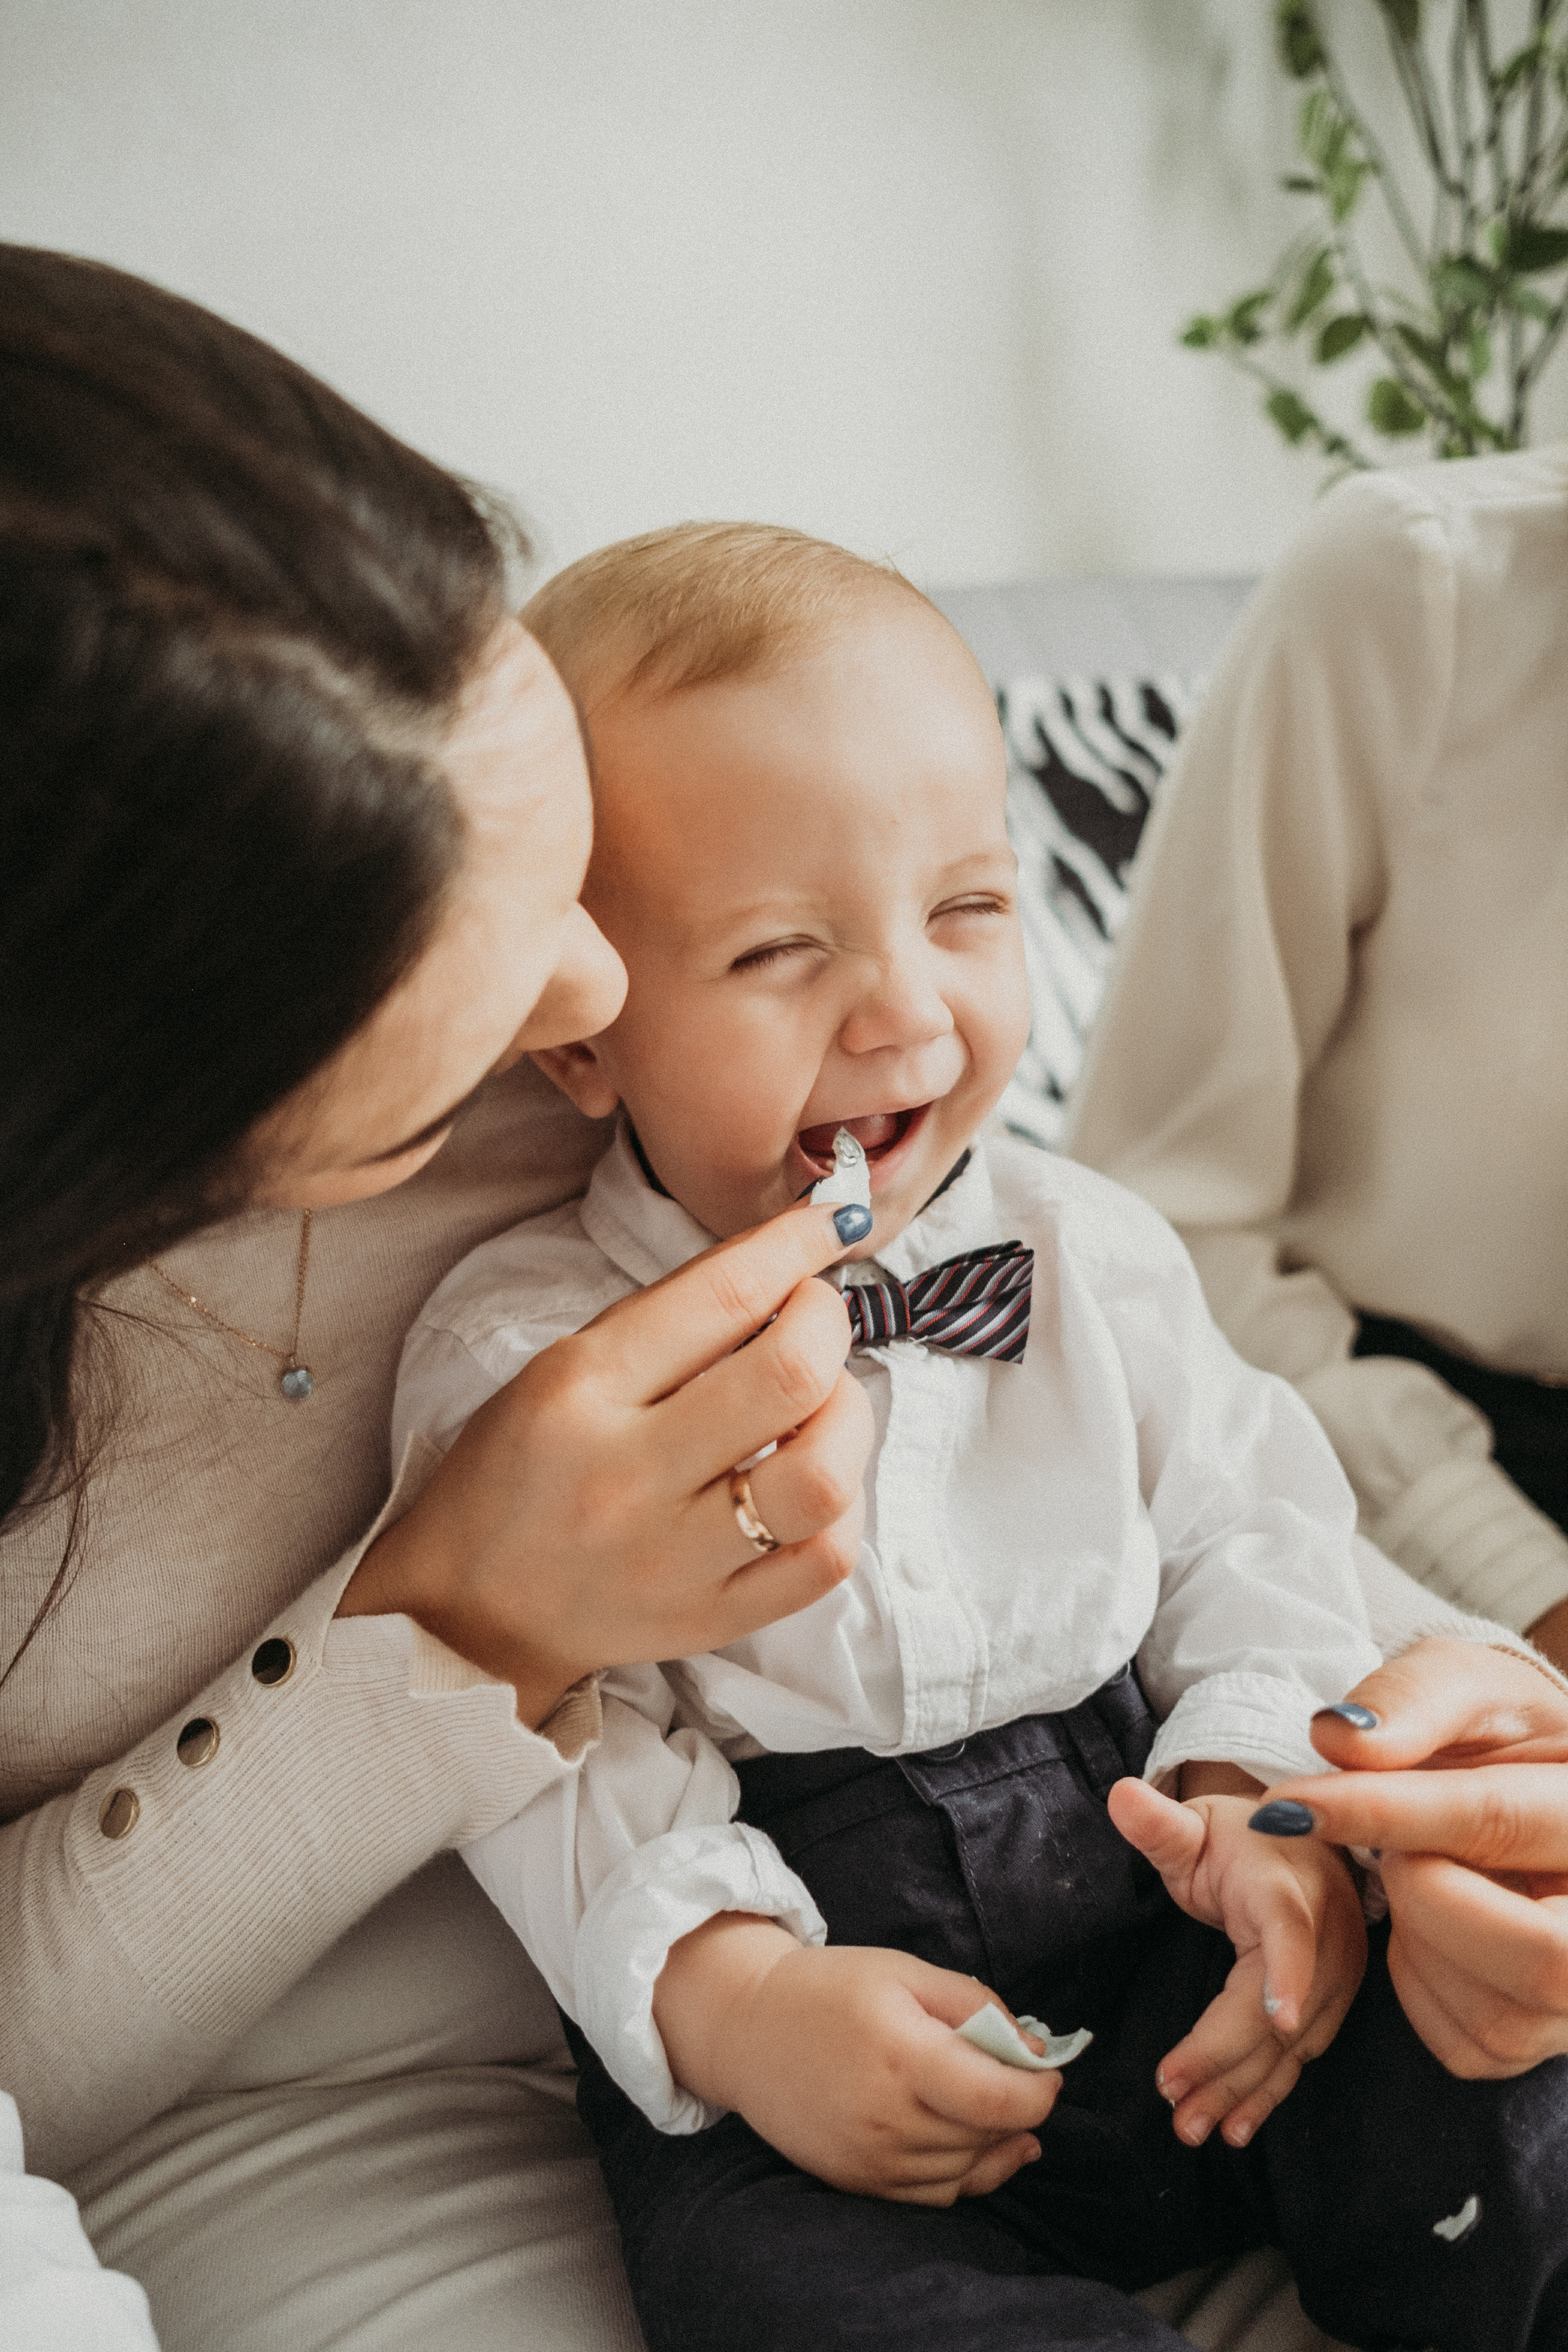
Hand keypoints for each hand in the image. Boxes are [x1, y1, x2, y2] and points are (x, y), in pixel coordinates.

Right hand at [340, 1200, 874, 1724]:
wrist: (465, 1611)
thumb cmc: (516, 1472)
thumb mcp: (562, 1366)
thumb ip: (670, 1316)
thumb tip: (785, 1259)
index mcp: (580, 1390)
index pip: (724, 1294)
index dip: (797, 1245)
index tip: (828, 1225)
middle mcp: (628, 1474)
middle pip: (790, 1375)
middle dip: (828, 1324)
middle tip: (814, 1321)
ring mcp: (673, 1558)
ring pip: (822, 1476)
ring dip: (847, 1420)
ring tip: (822, 1408)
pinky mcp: (709, 1619)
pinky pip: (823, 1562)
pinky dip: (843, 1509)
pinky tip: (814, 1484)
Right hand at [653, 1915, 1060, 2203]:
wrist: (747, 2029)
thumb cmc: (831, 1990)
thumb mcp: (905, 1971)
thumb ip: (976, 2004)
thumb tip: (1034, 2051)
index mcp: (902, 2055)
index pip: (1001, 2100)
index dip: (1041, 2091)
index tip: (1047, 2070)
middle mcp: (886, 2118)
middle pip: (988, 2135)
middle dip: (1019, 2108)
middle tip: (1020, 2075)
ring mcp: (870, 2159)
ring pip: (967, 2170)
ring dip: (995, 2142)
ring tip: (995, 2104)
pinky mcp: (858, 2182)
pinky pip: (936, 2195)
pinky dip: (966, 2173)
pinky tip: (976, 2144)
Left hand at [1108, 1777, 1365, 2149]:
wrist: (1296, 1842)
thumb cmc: (1234, 1836)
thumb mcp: (1194, 1825)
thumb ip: (1158, 1822)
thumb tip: (1120, 1795)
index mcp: (1287, 1884)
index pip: (1290, 1932)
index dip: (1287, 1977)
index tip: (1276, 2024)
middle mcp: (1325, 1932)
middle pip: (1280, 2007)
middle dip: (1228, 2059)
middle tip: (1174, 2099)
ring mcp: (1337, 1971)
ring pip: (1292, 2044)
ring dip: (1244, 2090)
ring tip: (1194, 2126)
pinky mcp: (1335, 1999)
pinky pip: (1302, 2054)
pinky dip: (1269, 2091)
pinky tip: (1236, 2125)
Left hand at [1254, 1638, 1567, 2078]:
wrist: (1531, 1781)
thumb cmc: (1498, 1730)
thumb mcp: (1463, 1683)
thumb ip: (1409, 1701)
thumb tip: (1337, 1738)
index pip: (1497, 1823)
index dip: (1384, 1815)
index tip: (1290, 1806)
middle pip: (1542, 1958)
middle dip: (1429, 1900)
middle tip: (1393, 1851)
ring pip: (1500, 2015)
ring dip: (1418, 1939)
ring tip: (1415, 1871)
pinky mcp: (1543, 2033)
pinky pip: (1466, 2041)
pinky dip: (1419, 1981)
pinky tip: (1430, 1922)